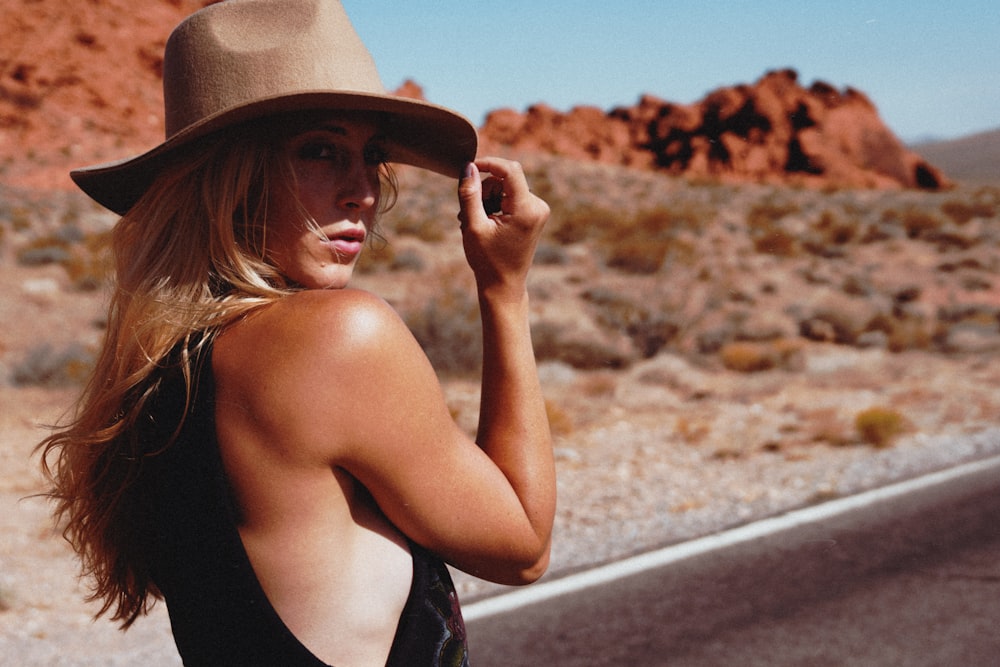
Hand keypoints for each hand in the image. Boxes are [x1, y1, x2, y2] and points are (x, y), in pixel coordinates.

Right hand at [457, 158, 549, 295]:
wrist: (503, 285)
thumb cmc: (487, 260)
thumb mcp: (473, 226)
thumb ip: (470, 194)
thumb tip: (469, 167)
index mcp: (526, 209)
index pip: (510, 170)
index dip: (488, 163)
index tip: (470, 168)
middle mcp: (537, 206)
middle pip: (505, 179)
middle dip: (484, 190)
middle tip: (469, 213)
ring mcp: (538, 210)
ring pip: (506, 187)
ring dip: (488, 199)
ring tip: (476, 222)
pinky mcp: (534, 214)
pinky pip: (511, 197)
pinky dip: (496, 205)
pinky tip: (487, 222)